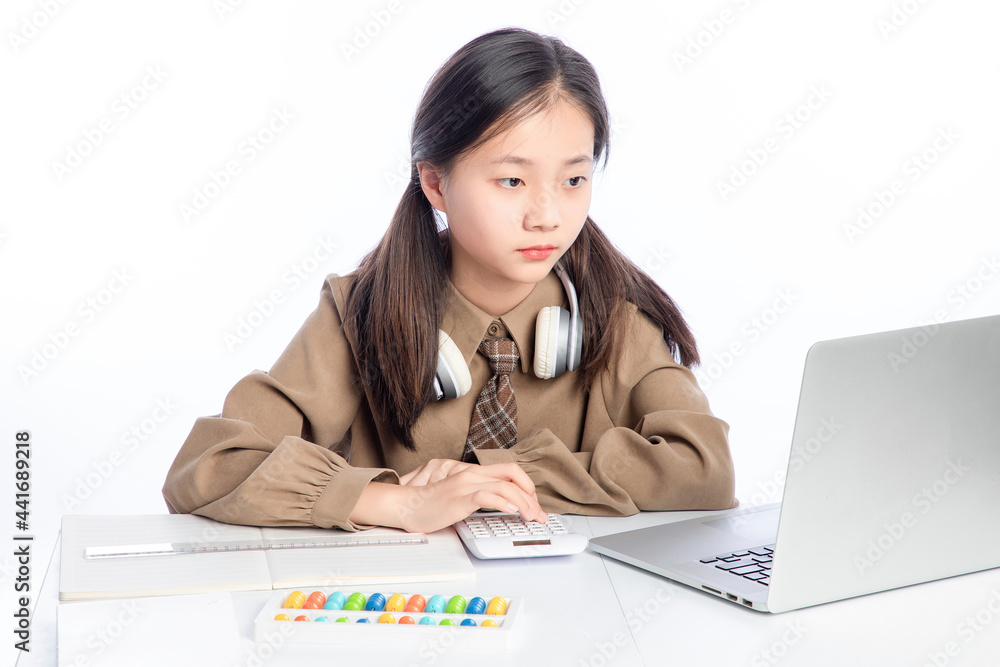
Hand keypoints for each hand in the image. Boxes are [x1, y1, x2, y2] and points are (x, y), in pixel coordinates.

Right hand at [352, 461, 547, 533]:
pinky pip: (485, 496)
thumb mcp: (460, 494)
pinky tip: (511, 510)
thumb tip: (502, 504)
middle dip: (531, 495)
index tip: (534, 503)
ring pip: (505, 485)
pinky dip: (502, 502)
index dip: (526, 485)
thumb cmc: (431, 503)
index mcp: (474, 472)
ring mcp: (465, 484)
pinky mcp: (458, 498)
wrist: (406, 505)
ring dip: (524, 502)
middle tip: (539, 514)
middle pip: (512, 475)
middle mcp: (472, 474)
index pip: (509, 470)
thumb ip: (478, 494)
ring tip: (530, 516)